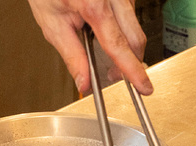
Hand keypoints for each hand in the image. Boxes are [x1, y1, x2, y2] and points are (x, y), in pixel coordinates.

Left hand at [26, 0, 152, 94]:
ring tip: (98, 43)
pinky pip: (131, 16)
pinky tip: (102, 26)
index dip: (132, 70)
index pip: (118, 46)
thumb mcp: (52, 22)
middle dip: (129, 62)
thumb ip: (72, 55)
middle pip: (135, 39)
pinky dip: (121, 29)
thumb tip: (84, 81)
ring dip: (123, 44)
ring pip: (135, 28)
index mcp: (94, 5)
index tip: (143, 87)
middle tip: (113, 75)